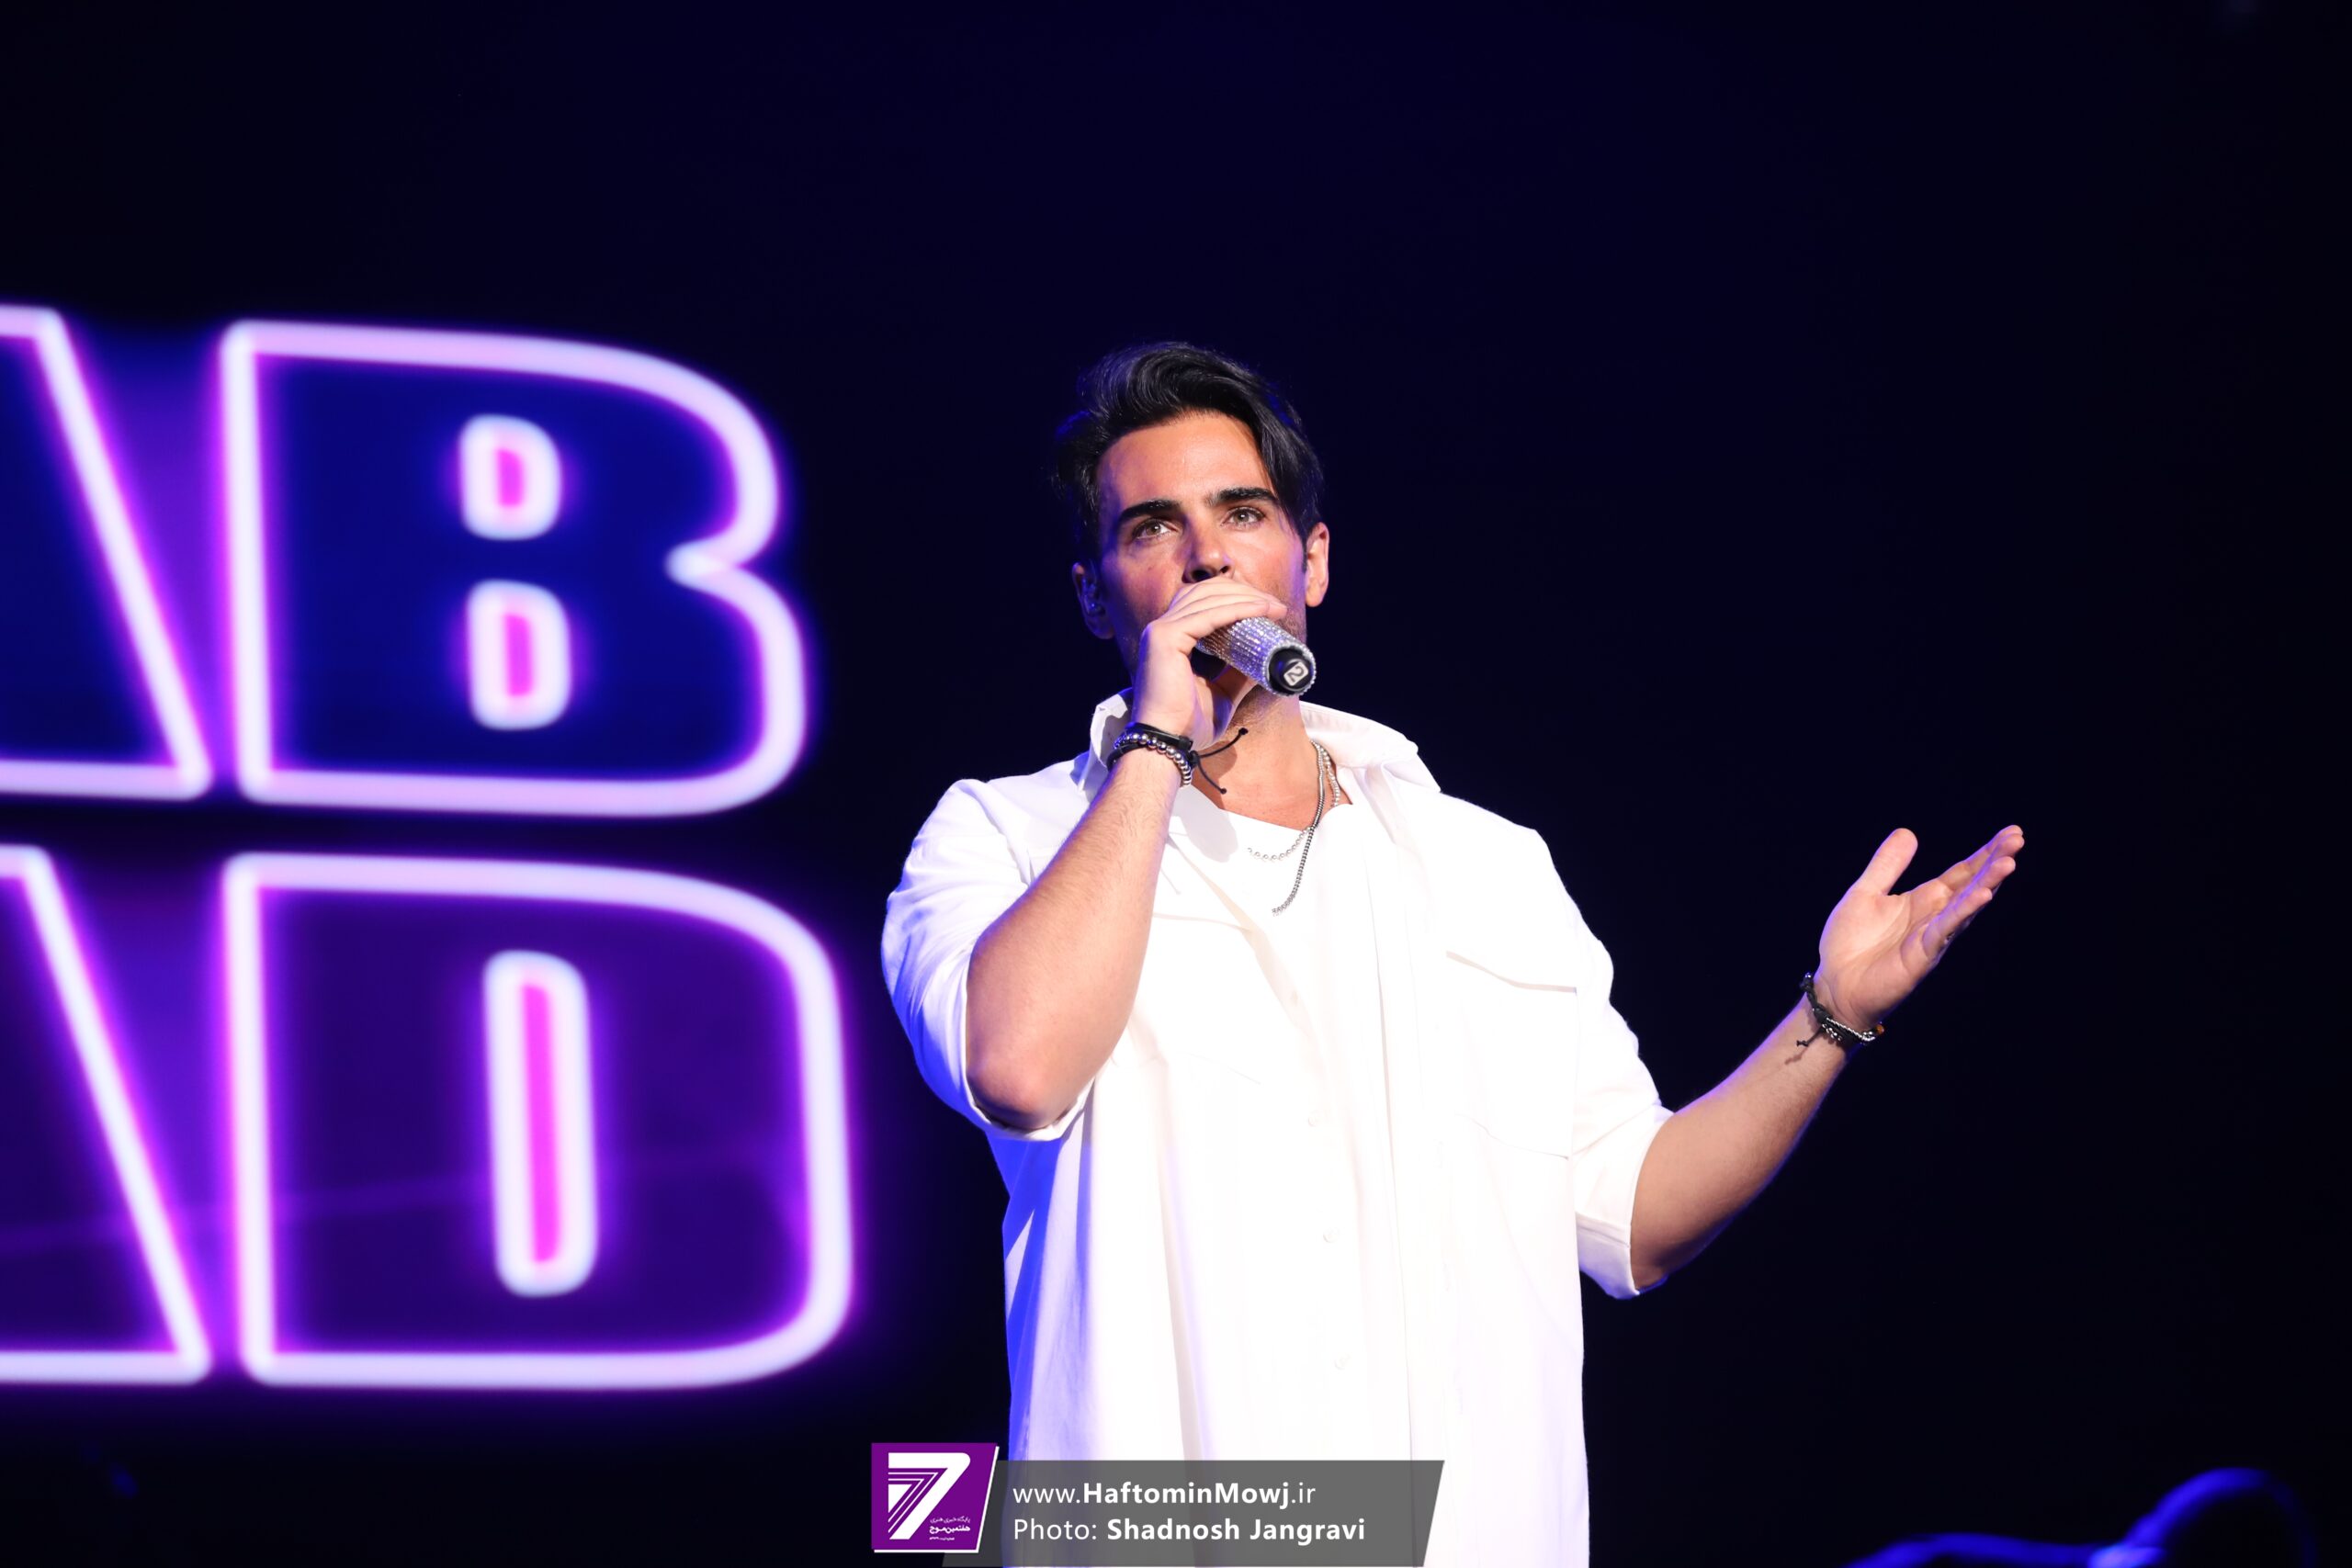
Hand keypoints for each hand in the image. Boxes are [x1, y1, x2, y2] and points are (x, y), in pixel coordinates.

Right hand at [1129, 578, 1288, 749]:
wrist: (1168, 743)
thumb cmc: (1189, 723)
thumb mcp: (1224, 692)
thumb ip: (1239, 673)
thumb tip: (1266, 659)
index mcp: (1171, 637)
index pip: (1204, 601)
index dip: (1236, 597)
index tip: (1268, 607)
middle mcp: (1162, 627)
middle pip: (1207, 591)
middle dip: (1244, 592)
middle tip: (1274, 605)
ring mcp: (1161, 629)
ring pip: (1209, 598)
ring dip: (1246, 598)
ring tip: (1273, 607)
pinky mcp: (1166, 637)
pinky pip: (1210, 615)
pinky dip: (1238, 609)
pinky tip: (1261, 610)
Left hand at [1814, 824, 2025, 1029]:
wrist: (1835, 986)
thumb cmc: (1848, 945)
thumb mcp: (1865, 893)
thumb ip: (1887, 865)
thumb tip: (1909, 832)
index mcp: (1923, 901)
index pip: (1961, 873)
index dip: (1983, 854)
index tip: (2011, 832)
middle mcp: (1934, 917)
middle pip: (1971, 884)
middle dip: (1994, 862)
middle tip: (2018, 837)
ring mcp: (1932, 936)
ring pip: (1966, 905)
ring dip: (1988, 882)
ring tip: (2009, 861)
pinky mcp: (1922, 955)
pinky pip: (1947, 928)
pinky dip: (1964, 911)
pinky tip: (1983, 894)